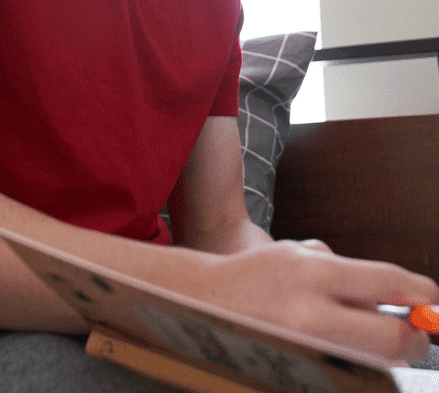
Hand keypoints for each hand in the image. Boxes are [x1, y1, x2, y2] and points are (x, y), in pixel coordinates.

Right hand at [197, 240, 438, 362]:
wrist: (209, 302)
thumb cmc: (261, 275)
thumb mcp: (303, 254)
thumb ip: (351, 272)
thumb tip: (408, 296)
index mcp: (314, 274)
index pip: (388, 283)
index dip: (422, 294)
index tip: (432, 299)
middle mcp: (312, 314)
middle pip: (392, 339)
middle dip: (414, 339)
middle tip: (414, 334)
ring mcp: (306, 349)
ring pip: (374, 362)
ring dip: (381, 351)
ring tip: (360, 336)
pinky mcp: (302, 371)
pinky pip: (349, 371)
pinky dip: (355, 362)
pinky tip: (337, 348)